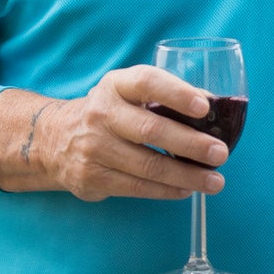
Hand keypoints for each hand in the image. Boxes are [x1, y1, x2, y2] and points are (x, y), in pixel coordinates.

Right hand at [25, 66, 228, 200]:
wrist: (53, 139)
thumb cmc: (110, 113)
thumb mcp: (127, 93)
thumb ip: (164, 97)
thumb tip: (216, 108)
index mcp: (116, 86)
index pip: (147, 83)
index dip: (177, 93)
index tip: (204, 106)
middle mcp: (102, 114)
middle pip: (151, 130)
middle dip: (191, 144)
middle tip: (220, 153)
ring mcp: (95, 148)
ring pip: (148, 166)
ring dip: (187, 176)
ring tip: (215, 181)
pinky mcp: (93, 177)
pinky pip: (138, 188)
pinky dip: (167, 191)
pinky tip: (187, 190)